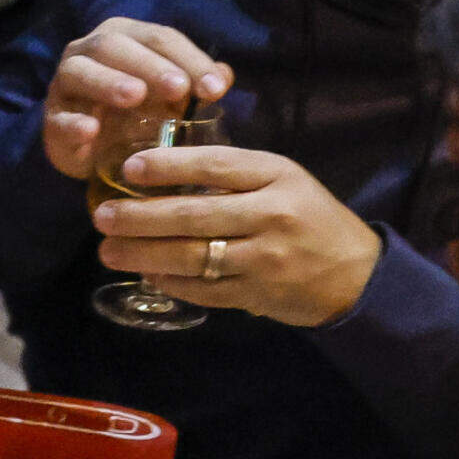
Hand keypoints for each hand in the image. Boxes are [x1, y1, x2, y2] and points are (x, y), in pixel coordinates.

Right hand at [42, 19, 234, 183]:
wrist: (97, 149)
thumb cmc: (138, 113)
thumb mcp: (171, 98)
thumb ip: (196, 83)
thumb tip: (225, 75)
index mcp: (125, 37)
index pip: (160, 38)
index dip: (190, 59)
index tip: (216, 89)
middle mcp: (90, 50)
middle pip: (117, 46)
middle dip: (150, 65)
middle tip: (178, 88)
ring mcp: (65, 82)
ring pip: (81, 71)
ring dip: (108, 81)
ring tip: (135, 96)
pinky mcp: (52, 117)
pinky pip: (59, 116)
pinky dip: (73, 122)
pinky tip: (91, 130)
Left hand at [94, 144, 382, 328]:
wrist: (356, 273)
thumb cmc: (309, 215)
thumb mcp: (281, 178)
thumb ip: (232, 173)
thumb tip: (162, 164)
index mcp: (276, 176)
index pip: (214, 166)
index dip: (168, 166)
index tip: (128, 168)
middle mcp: (271, 215)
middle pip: (194, 215)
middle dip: (140, 218)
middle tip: (101, 218)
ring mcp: (264, 259)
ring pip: (193, 257)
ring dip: (144, 255)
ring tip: (108, 251)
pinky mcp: (258, 294)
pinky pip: (205, 290)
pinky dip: (171, 282)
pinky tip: (146, 274)